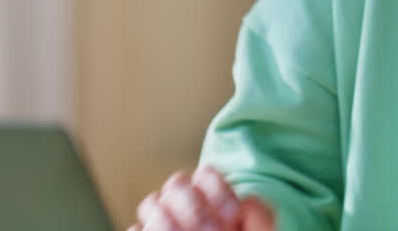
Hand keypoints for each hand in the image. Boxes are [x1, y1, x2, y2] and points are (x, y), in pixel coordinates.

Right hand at [130, 165, 273, 230]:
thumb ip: (262, 216)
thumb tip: (248, 202)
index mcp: (209, 192)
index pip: (206, 173)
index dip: (218, 191)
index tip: (234, 215)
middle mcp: (182, 201)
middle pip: (176, 184)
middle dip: (194, 208)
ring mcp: (161, 219)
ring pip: (150, 204)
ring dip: (167, 223)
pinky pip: (135, 229)